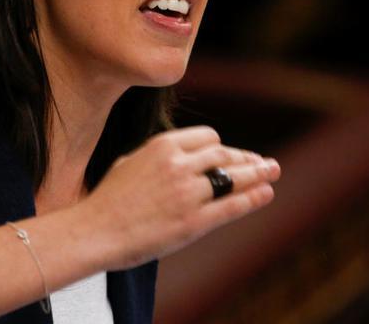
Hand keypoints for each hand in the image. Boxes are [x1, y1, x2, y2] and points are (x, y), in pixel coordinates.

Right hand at [79, 125, 280, 269]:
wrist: (95, 231)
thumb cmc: (108, 200)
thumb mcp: (131, 162)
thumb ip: (159, 155)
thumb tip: (179, 154)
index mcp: (163, 145)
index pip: (208, 138)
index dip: (224, 147)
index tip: (233, 155)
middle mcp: (180, 164)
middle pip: (225, 156)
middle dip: (246, 159)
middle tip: (263, 163)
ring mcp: (189, 193)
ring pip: (234, 177)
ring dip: (258, 174)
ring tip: (273, 172)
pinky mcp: (194, 221)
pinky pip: (232, 205)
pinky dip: (253, 198)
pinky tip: (266, 194)